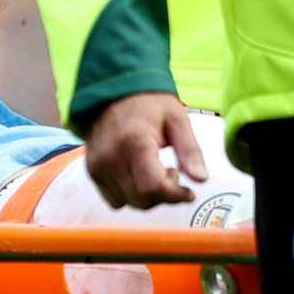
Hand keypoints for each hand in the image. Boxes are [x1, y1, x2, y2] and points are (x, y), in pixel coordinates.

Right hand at [85, 92, 207, 209]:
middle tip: (171, 173)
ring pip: (128, 203)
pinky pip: (114, 200)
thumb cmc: (147, 103)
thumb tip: (201, 179)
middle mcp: (111, 158)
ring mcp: (98, 166)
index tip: (188, 191)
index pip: (153, 188)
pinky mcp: (92, 171)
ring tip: (153, 172)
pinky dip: (129, 195)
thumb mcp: (177, 119)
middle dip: (163, 196)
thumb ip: (190, 150)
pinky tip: (137, 176)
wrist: (110, 91)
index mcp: (135, 143)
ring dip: (146, 196)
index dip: (175, 196)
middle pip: (141, 200)